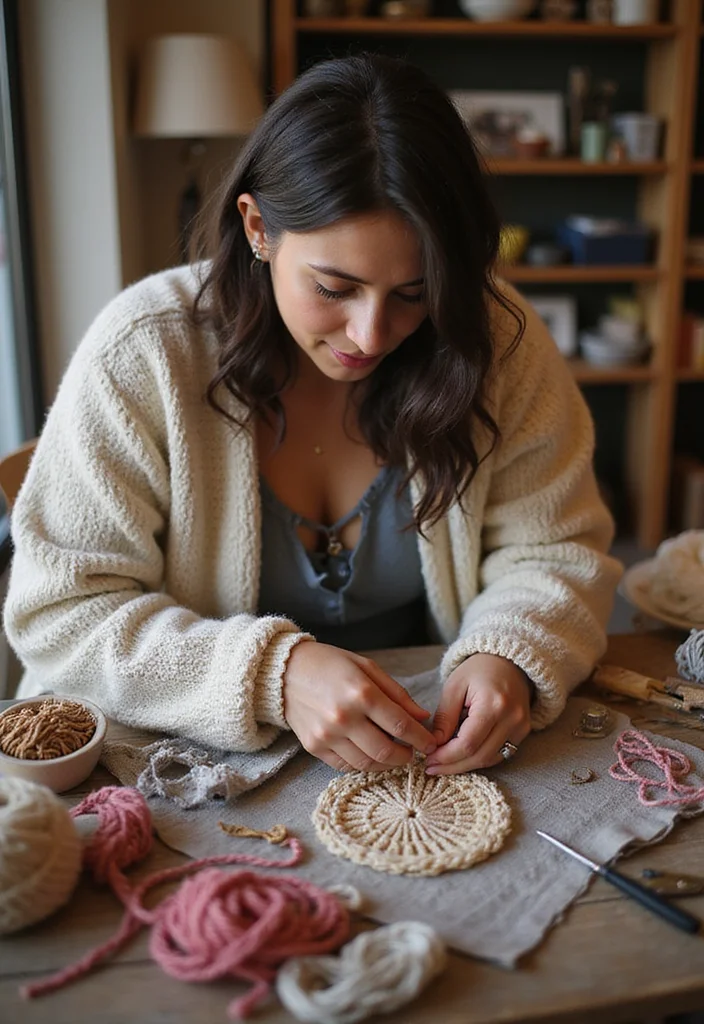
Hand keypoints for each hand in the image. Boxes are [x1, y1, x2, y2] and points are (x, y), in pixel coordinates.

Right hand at [283, 641, 436, 771]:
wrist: (285, 672)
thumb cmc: (330, 665)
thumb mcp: (367, 667)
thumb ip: (397, 694)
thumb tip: (423, 717)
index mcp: (361, 693)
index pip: (401, 725)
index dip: (421, 738)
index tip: (430, 743)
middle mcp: (344, 717)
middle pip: (386, 751)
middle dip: (406, 756)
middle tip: (413, 753)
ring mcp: (327, 735)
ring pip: (367, 764)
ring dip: (386, 764)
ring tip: (393, 755)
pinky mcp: (314, 747)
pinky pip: (346, 766)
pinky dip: (363, 764)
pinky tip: (370, 754)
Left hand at [425, 653, 531, 774]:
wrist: (509, 662)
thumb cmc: (478, 670)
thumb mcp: (454, 687)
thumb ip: (445, 717)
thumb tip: (434, 744)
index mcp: (494, 704)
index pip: (468, 743)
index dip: (447, 757)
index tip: (428, 760)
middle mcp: (512, 719)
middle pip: (480, 756)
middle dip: (453, 766)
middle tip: (432, 768)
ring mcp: (521, 727)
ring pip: (491, 759)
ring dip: (465, 765)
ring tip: (443, 764)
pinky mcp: (523, 732)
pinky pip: (500, 754)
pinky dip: (479, 758)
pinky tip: (462, 756)